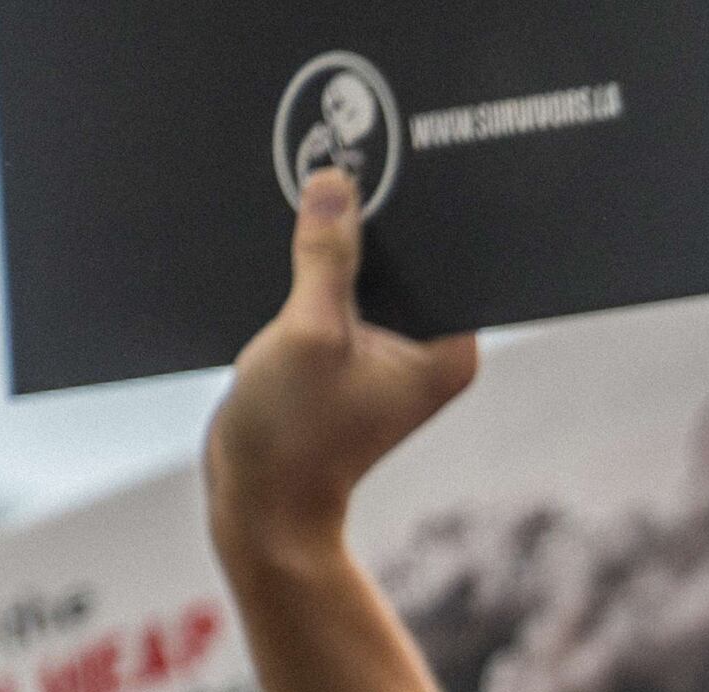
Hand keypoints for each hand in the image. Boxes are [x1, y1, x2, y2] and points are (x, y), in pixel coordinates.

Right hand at [205, 168, 480, 560]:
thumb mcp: (309, 333)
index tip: (377, 169)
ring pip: (365, 272)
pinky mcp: (349, 353)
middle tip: (330, 180)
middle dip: (367, 226)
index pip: (443, 251)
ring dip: (334, 250)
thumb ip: (325, 255)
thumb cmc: (293, 439)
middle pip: (404, 257)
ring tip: (304, 215)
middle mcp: (429, 348)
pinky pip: (337, 293)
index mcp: (449, 347)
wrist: (259, 506)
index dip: (409, 209)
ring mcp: (389, 351)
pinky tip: (288, 255)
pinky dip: (314, 275)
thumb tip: (334, 183)